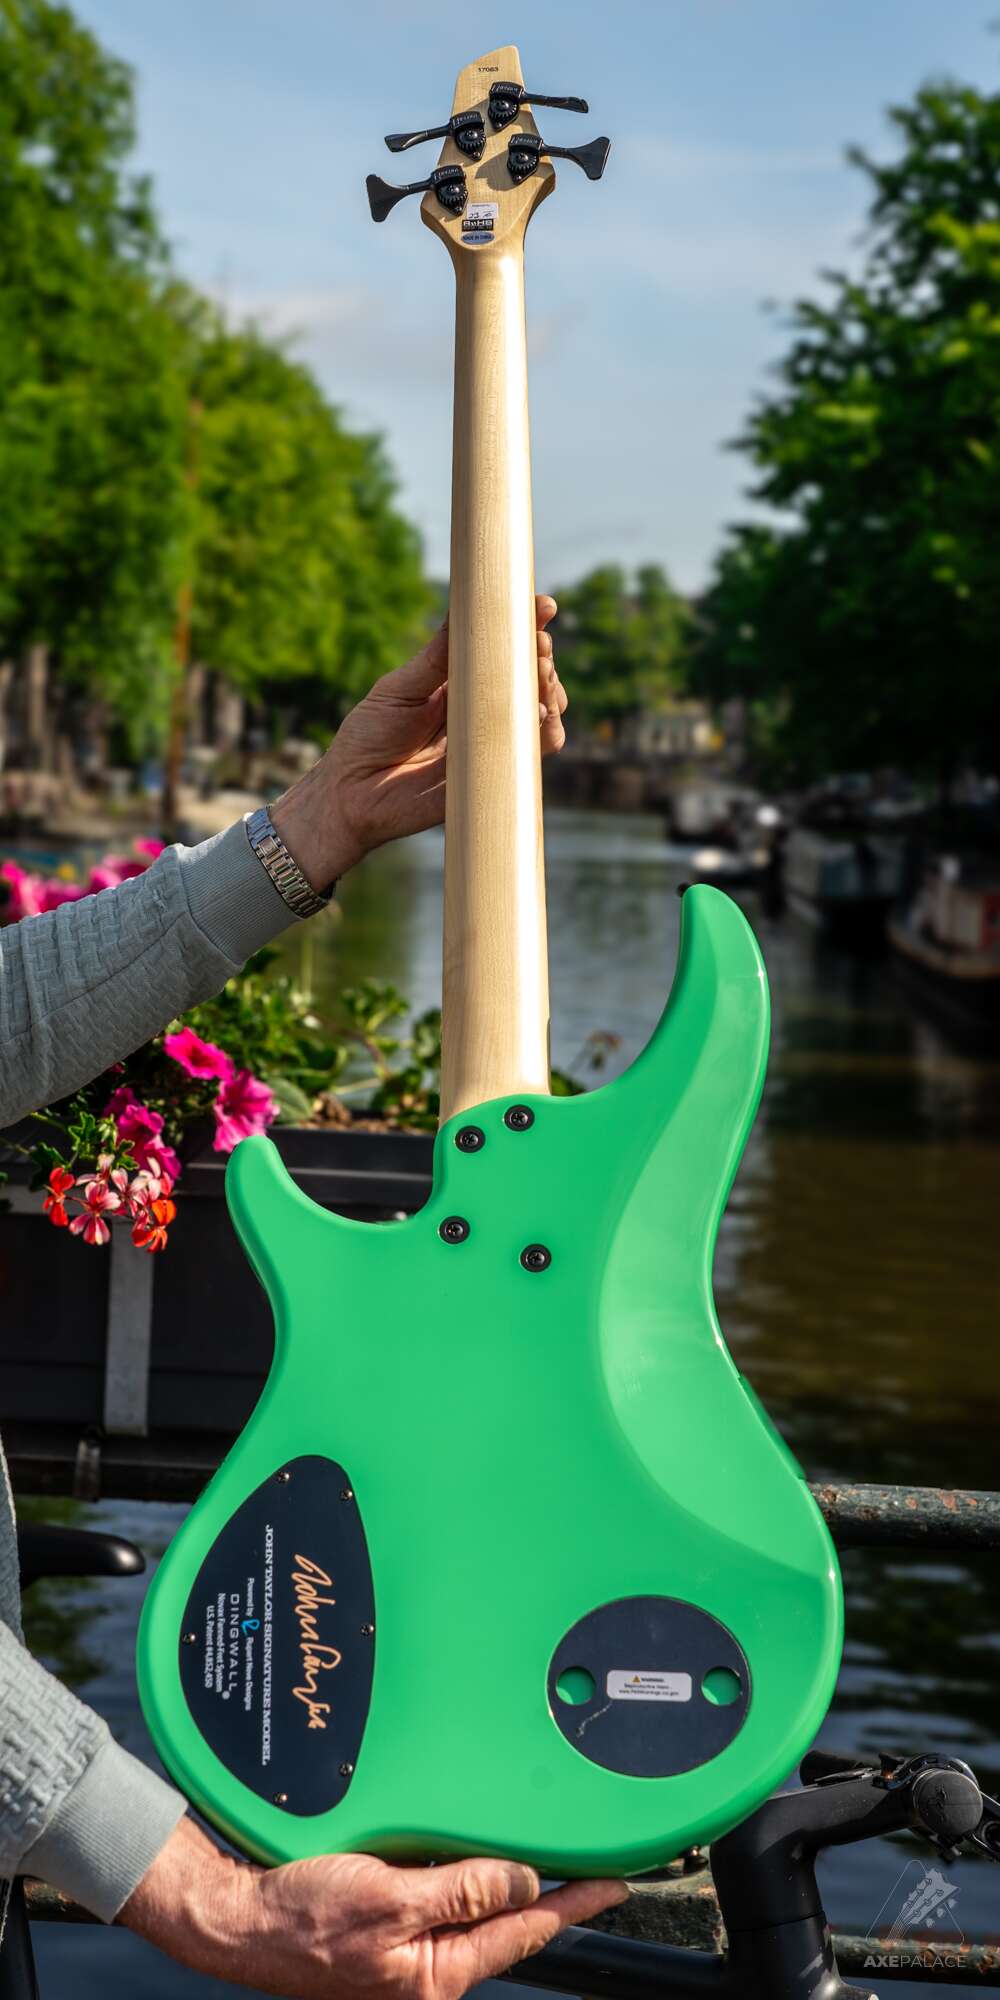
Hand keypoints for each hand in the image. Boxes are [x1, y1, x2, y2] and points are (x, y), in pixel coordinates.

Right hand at [119, 1813, 626, 1999]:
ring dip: (505, 1878)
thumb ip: (459, 1890)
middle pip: (507, 1922)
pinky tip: (468, 1849)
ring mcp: (408, 1947)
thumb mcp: (387, 1900)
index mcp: (437, 1972)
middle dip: (549, 1892)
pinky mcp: (386, 1924)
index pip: (526, 1930)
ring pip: (474, 1906)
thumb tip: (522, 1881)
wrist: (235, 1917)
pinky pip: (440, 1895)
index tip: (616, 1882)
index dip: (575, 1902)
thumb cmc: (299, 1920)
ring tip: (540, 1851)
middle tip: (591, 1860)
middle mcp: (429, 1965)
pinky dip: (462, 1871)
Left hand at [269, 596, 564, 893]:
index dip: (527, 629)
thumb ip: (436, 656)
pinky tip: (537, 714)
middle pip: (531, 679)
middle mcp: (482, 711)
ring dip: (550, 689)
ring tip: (541, 672)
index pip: (502, 651)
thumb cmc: (369, 737)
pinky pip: (532, 754)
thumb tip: (464, 607)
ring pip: (541, 713)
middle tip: (539, 642)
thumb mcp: (400, 687)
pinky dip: (544, 732)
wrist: (351, 794)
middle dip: (542, 656)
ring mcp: (491, 743)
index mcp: (460, 684)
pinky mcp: (494, 776)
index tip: (543, 607)